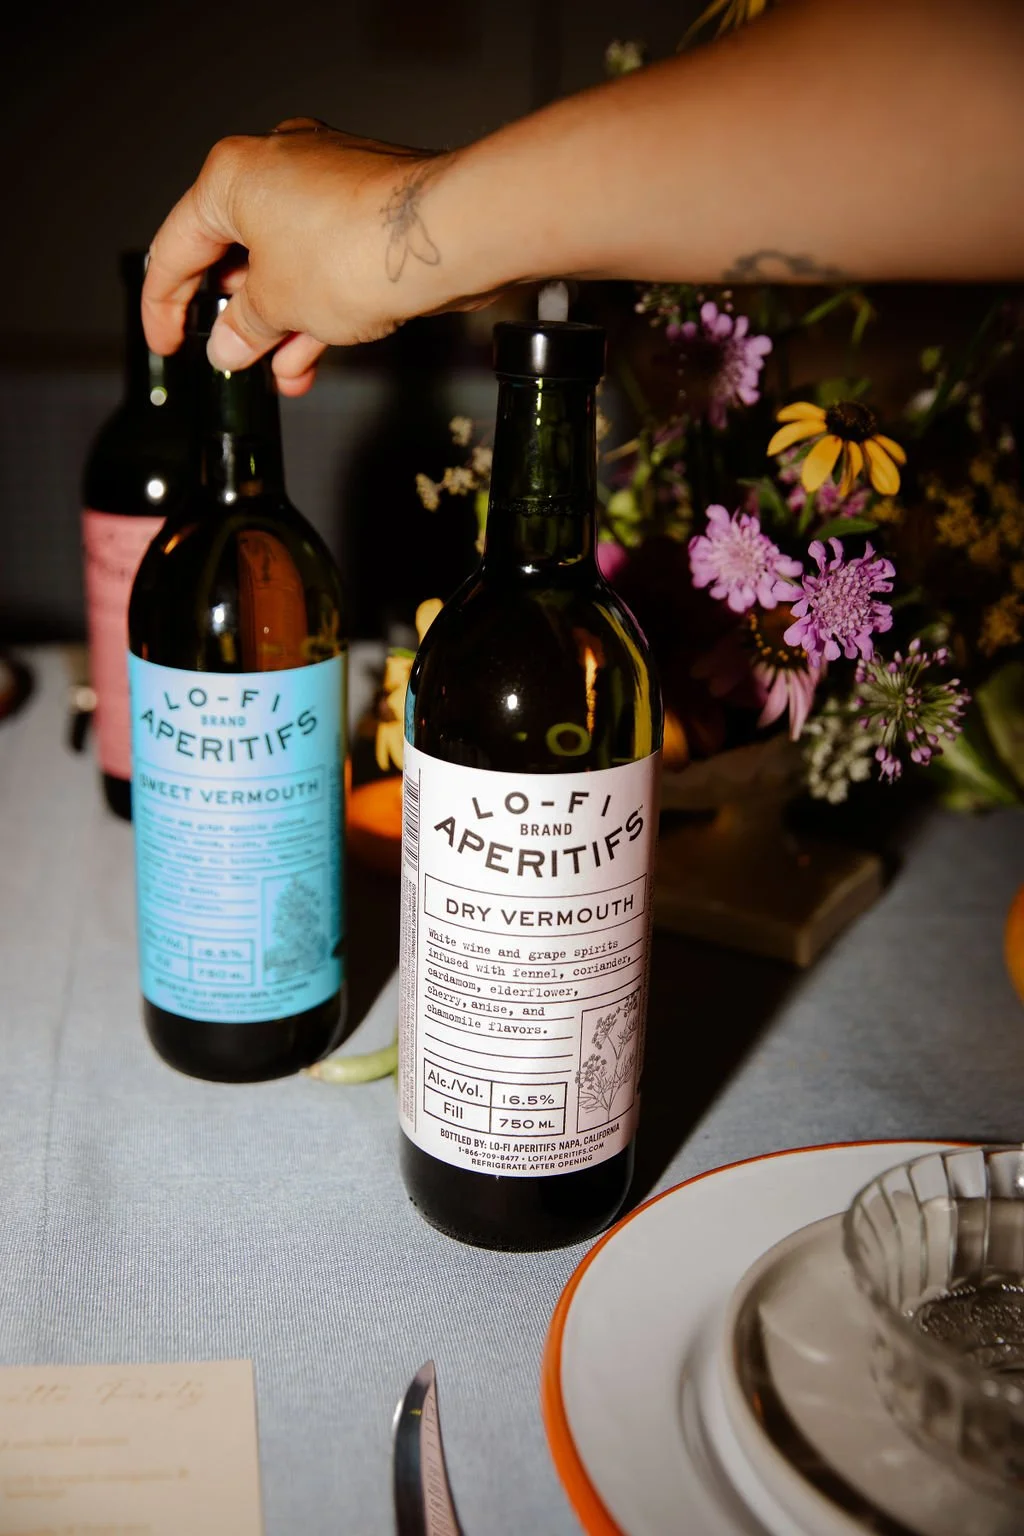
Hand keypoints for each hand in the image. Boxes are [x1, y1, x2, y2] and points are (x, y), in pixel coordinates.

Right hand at [141, 118, 465, 394]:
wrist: (446, 237)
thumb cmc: (356, 249)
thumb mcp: (278, 306)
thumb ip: (244, 329)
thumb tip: (229, 345)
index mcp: (233, 177)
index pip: (177, 247)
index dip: (163, 306)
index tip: (168, 344)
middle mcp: (278, 168)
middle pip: (235, 253)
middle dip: (235, 317)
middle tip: (231, 358)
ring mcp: (327, 186)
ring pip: (286, 265)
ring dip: (279, 325)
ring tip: (277, 371)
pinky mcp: (368, 211)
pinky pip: (325, 265)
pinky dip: (315, 310)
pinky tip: (310, 357)